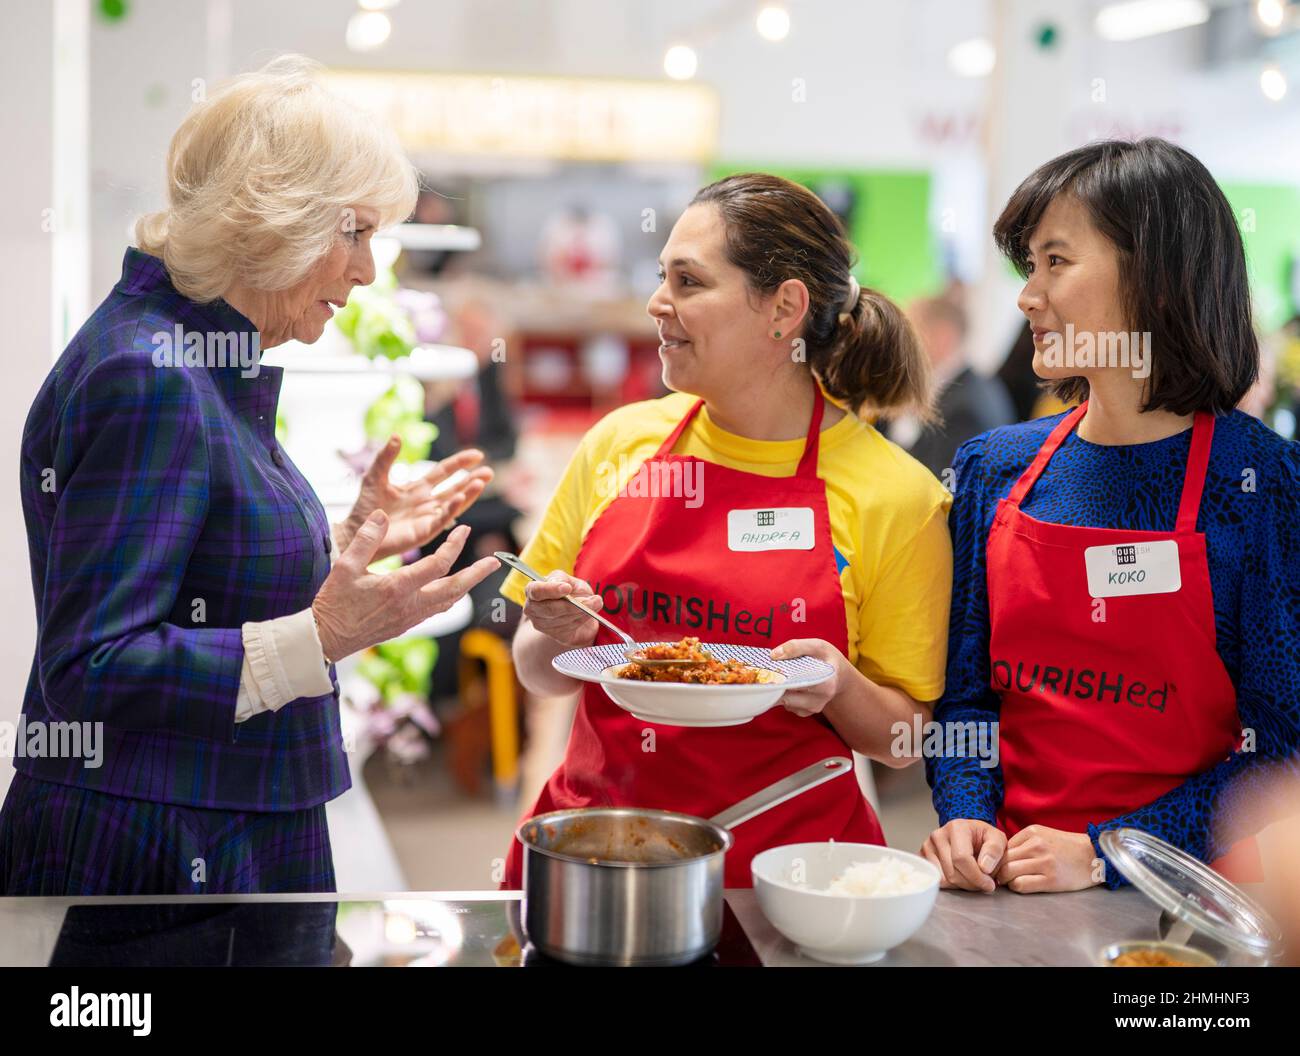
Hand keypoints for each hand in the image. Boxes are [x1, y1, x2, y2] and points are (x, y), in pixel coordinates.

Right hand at [312, 511, 498, 661]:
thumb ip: (367, 538)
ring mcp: (410, 618)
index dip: (454, 545)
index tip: (464, 529)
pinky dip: (450, 597)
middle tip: (495, 562)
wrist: (326, 639)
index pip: (438, 565)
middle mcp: (409, 605)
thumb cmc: (333, 602)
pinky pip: (436, 610)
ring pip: (448, 602)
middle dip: (477, 574)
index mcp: (397, 588)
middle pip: (454, 589)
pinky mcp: (406, 626)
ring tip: (480, 573)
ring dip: (466, 586)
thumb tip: (383, 514)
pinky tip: (453, 590)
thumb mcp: (345, 566)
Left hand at [337, 440, 492, 561]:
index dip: (460, 463)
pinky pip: (440, 519)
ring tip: (481, 482)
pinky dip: (451, 509)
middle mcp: (426, 503)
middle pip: (455, 488)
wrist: (356, 531)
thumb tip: (397, 436)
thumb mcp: (375, 476)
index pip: (444, 472)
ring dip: (467, 494)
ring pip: (453, 504)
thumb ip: (386, 457)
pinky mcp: (422, 532)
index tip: (477, 454)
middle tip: (489, 471)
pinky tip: (459, 497)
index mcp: (418, 488)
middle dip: (472, 480)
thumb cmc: (365, 507)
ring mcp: (426, 518)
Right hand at [522, 571, 603, 648]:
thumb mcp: (570, 580)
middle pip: (550, 609)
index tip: (567, 588)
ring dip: (581, 612)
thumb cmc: (572, 592)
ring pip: (562, 620)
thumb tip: (566, 587)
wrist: (579, 611)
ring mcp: (541, 624)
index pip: (536, 591)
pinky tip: (588, 613)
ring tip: (595, 604)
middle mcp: (533, 608)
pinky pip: (569, 628)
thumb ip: (565, 580)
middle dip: (572, 605)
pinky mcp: (554, 635)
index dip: (551, 590)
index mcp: (533, 590)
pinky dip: (581, 620)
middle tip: (592, 600)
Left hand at [769, 638, 851, 716]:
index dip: (782, 680)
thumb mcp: (817, 646)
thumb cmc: (827, 658)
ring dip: (776, 689)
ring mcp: (811, 708)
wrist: (838, 675)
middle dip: (774, 685)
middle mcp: (819, 700)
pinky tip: (784, 683)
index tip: (769, 673)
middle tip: (764, 674)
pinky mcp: (804, 712)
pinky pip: (786, 705)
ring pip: (784, 701)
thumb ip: (797, 647)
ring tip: (774, 676)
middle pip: (788, 697)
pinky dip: (781, 694)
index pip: (799, 685)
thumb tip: (774, 655)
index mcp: (826, 684)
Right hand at [920, 819, 1007, 892]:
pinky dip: (951, 884)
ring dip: (961, 884)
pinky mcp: (923, 857)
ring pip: (944, 880)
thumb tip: (984, 868)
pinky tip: (960, 875)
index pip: (961, 859)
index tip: (989, 884)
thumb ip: (995, 850)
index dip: (977, 877)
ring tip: (971, 876)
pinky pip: (936, 880)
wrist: (968, 833)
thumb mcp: (997, 838)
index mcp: (956, 827)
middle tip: (983, 882)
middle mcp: (938, 835)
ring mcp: (927, 846)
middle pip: (952, 873)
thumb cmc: (982, 837)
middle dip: (971, 883)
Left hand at [994, 825, 1102, 892]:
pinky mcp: (1051, 880)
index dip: (997, 858)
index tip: (999, 865)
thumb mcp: (1043, 835)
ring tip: (1010, 881)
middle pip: (1003, 860)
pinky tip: (1021, 885)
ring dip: (1006, 879)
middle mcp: (1036, 846)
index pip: (1002, 847)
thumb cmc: (1066, 847)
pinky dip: (1016, 887)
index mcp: (1032, 832)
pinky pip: (1021, 885)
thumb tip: (1000, 856)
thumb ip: (1023, 842)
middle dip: (998, 870)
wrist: (1094, 856)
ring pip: (1009, 872)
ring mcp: (1044, 863)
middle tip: (999, 876)